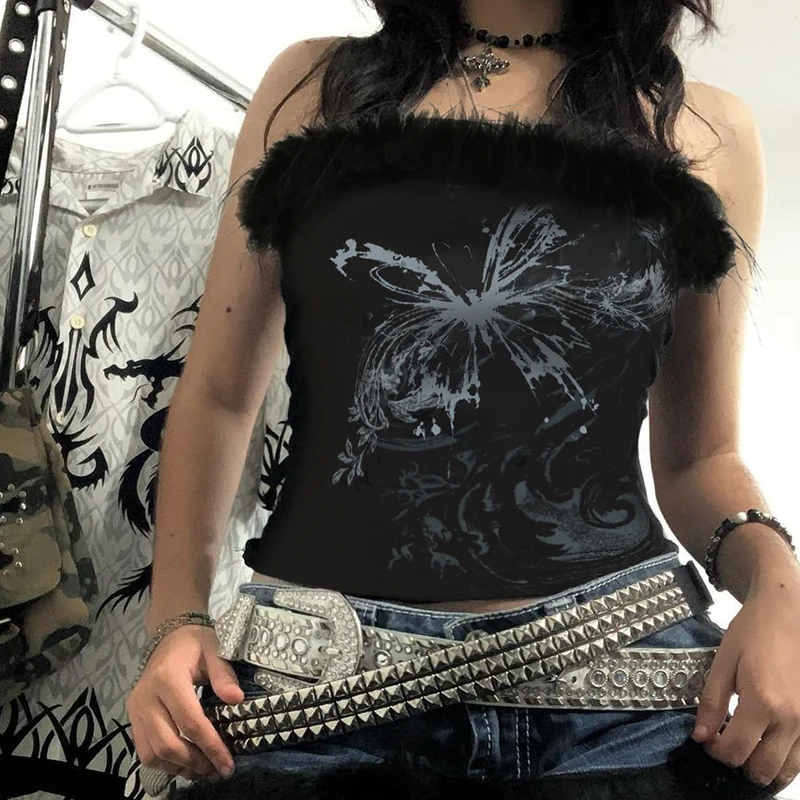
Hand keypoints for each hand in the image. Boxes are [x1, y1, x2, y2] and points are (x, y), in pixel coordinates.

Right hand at [127, 625, 243, 781]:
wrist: (170, 635)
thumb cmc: (196, 643)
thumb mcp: (215, 650)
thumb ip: (224, 674)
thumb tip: (237, 700)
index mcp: (168, 678)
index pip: (190, 722)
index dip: (210, 746)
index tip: (227, 764)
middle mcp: (146, 697)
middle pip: (168, 744)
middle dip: (194, 762)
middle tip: (216, 770)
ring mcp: (136, 709)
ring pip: (152, 753)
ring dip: (178, 767)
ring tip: (203, 770)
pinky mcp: (133, 718)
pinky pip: (144, 751)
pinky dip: (165, 762)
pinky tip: (185, 762)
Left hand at [692, 571, 799, 789]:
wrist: (788, 613)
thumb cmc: (753, 632)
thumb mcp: (722, 662)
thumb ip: (711, 702)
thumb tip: (700, 737)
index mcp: (763, 703)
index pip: (735, 751)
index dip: (716, 751)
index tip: (708, 739)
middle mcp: (792, 720)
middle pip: (762, 769)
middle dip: (738, 761)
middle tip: (726, 741)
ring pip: (787, 770)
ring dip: (764, 765)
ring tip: (748, 743)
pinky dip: (785, 757)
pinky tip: (769, 739)